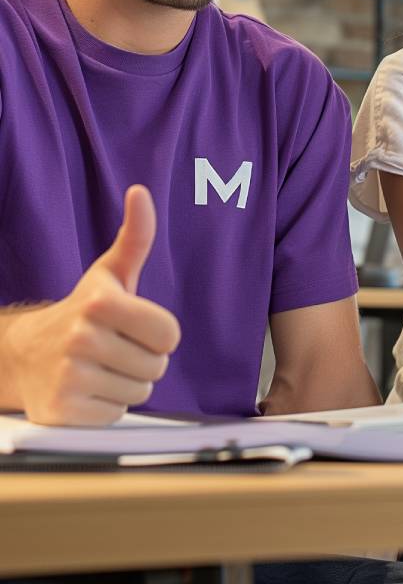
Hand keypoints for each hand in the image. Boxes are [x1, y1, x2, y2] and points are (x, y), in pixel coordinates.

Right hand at [8, 185, 180, 425]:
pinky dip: (107, 406)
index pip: (169, 334)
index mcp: (101, 302)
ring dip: (127, 384)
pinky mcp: (63, 408)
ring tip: (103, 367)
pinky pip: (116, 414)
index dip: (159, 334)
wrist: (28, 353)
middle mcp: (83, 338)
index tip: (136, 326)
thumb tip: (141, 192)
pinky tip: (89, 387)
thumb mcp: (111, 273)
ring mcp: (71, 375)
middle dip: (143, 360)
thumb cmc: (82, 311)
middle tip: (117, 348)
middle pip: (156, 366)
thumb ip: (135, 236)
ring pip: (139, 393)